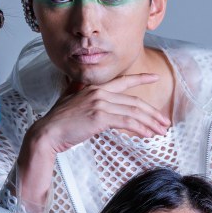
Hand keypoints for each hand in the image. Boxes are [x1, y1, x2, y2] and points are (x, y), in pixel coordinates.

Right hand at [16, 73, 170, 212]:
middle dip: (152, 112)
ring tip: (160, 131)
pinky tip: (147, 135)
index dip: (141, 78)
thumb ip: (76, 91)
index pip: (123, 81)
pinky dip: (140, 129)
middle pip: (134, 101)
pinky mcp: (100, 117)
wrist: (47, 133)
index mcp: (95, 88)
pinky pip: (127, 122)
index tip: (155, 78)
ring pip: (133, 112)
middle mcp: (100, 93)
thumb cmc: (57, 121)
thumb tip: (77, 86)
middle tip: (163, 122)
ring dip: (149, 123)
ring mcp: (100, 104)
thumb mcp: (68, 100)